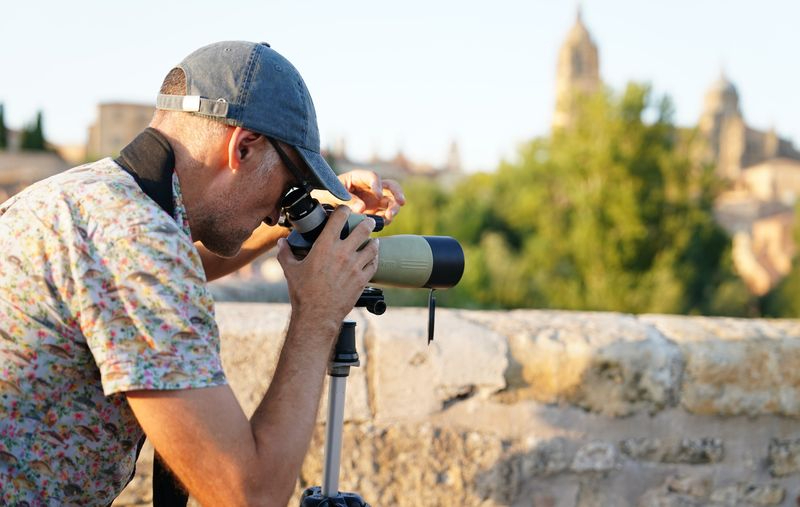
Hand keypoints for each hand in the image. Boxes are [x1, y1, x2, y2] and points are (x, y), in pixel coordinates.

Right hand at [276, 206, 378, 329]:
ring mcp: (355, 266)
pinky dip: (374, 259)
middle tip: (367, 222)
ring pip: (372, 246)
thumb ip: (285, 253)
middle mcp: (343, 253)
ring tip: (372, 241)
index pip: (339, 218)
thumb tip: (281, 243)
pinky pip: (374, 264)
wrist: (317, 314)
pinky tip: (371, 258)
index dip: (344, 210)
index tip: (345, 210)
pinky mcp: (362, 279)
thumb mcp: (291, 270)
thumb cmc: (303, 292)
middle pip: (363, 229)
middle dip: (367, 223)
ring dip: (372, 242)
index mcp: (325, 246)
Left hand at [313, 170, 405, 224]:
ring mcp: (373, 200)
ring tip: (390, 216)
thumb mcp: (330, 196)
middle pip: (389, 186)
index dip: (377, 184)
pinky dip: (386, 219)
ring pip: (390, 201)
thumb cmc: (323, 196)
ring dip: (394, 208)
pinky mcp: (374, 212)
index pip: (373, 177)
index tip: (378, 194)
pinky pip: (385, 214)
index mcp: (358, 178)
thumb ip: (346, 200)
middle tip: (401, 202)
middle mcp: (369, 188)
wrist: (318, 209)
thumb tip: (362, 208)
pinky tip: (383, 223)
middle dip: (397, 193)